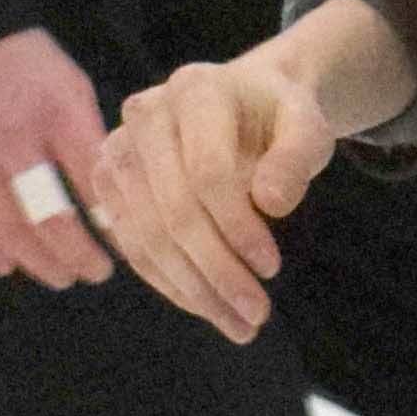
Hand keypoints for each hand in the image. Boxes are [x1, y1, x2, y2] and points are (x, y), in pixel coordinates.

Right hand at [0, 29, 114, 287]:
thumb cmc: (31, 67)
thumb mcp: (74, 89)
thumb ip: (90, 138)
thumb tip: (113, 194)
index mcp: (58, 115)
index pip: (95, 183)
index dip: (116, 222)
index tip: (134, 244)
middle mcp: (14, 140)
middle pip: (50, 216)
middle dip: (78, 254)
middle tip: (99, 274)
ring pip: (8, 227)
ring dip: (38, 260)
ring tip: (63, 276)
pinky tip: (6, 264)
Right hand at [93, 53, 337, 342]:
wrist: (248, 103)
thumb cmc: (281, 117)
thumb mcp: (308, 125)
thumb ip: (297, 156)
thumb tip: (271, 204)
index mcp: (196, 90)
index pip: (209, 173)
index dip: (238, 228)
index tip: (272, 268)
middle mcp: (145, 116)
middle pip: (173, 212)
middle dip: (216, 273)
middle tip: (257, 316)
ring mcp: (118, 151)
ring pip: (147, 237)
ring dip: (193, 290)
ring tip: (239, 324)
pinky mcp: (108, 185)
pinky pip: (133, 245)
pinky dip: (171, 283)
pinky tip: (206, 307)